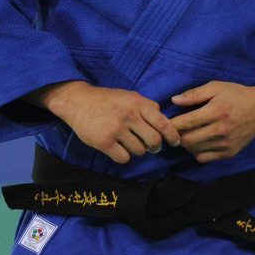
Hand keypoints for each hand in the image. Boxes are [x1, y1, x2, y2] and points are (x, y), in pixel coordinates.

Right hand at [25, 81, 180, 164]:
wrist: (79, 101)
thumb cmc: (108, 100)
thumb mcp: (130, 96)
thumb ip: (147, 106)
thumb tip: (165, 119)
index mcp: (137, 103)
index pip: (162, 122)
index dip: (172, 135)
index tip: (176, 142)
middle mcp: (129, 116)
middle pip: (154, 140)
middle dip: (155, 146)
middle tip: (151, 146)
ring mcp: (116, 130)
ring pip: (139, 151)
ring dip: (137, 149)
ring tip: (127, 141)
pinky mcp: (104, 142)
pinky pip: (124, 158)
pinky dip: (123, 156)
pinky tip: (117, 148)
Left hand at [170, 81, 254, 162]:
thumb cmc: (237, 95)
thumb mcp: (217, 87)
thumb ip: (195, 94)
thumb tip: (174, 100)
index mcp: (217, 111)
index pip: (188, 122)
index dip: (173, 124)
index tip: (164, 122)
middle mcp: (221, 130)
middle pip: (188, 140)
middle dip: (176, 135)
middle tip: (172, 129)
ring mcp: (225, 143)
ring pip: (194, 150)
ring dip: (186, 143)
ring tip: (186, 133)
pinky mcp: (228, 152)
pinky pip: (203, 157)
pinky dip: (196, 151)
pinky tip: (198, 140)